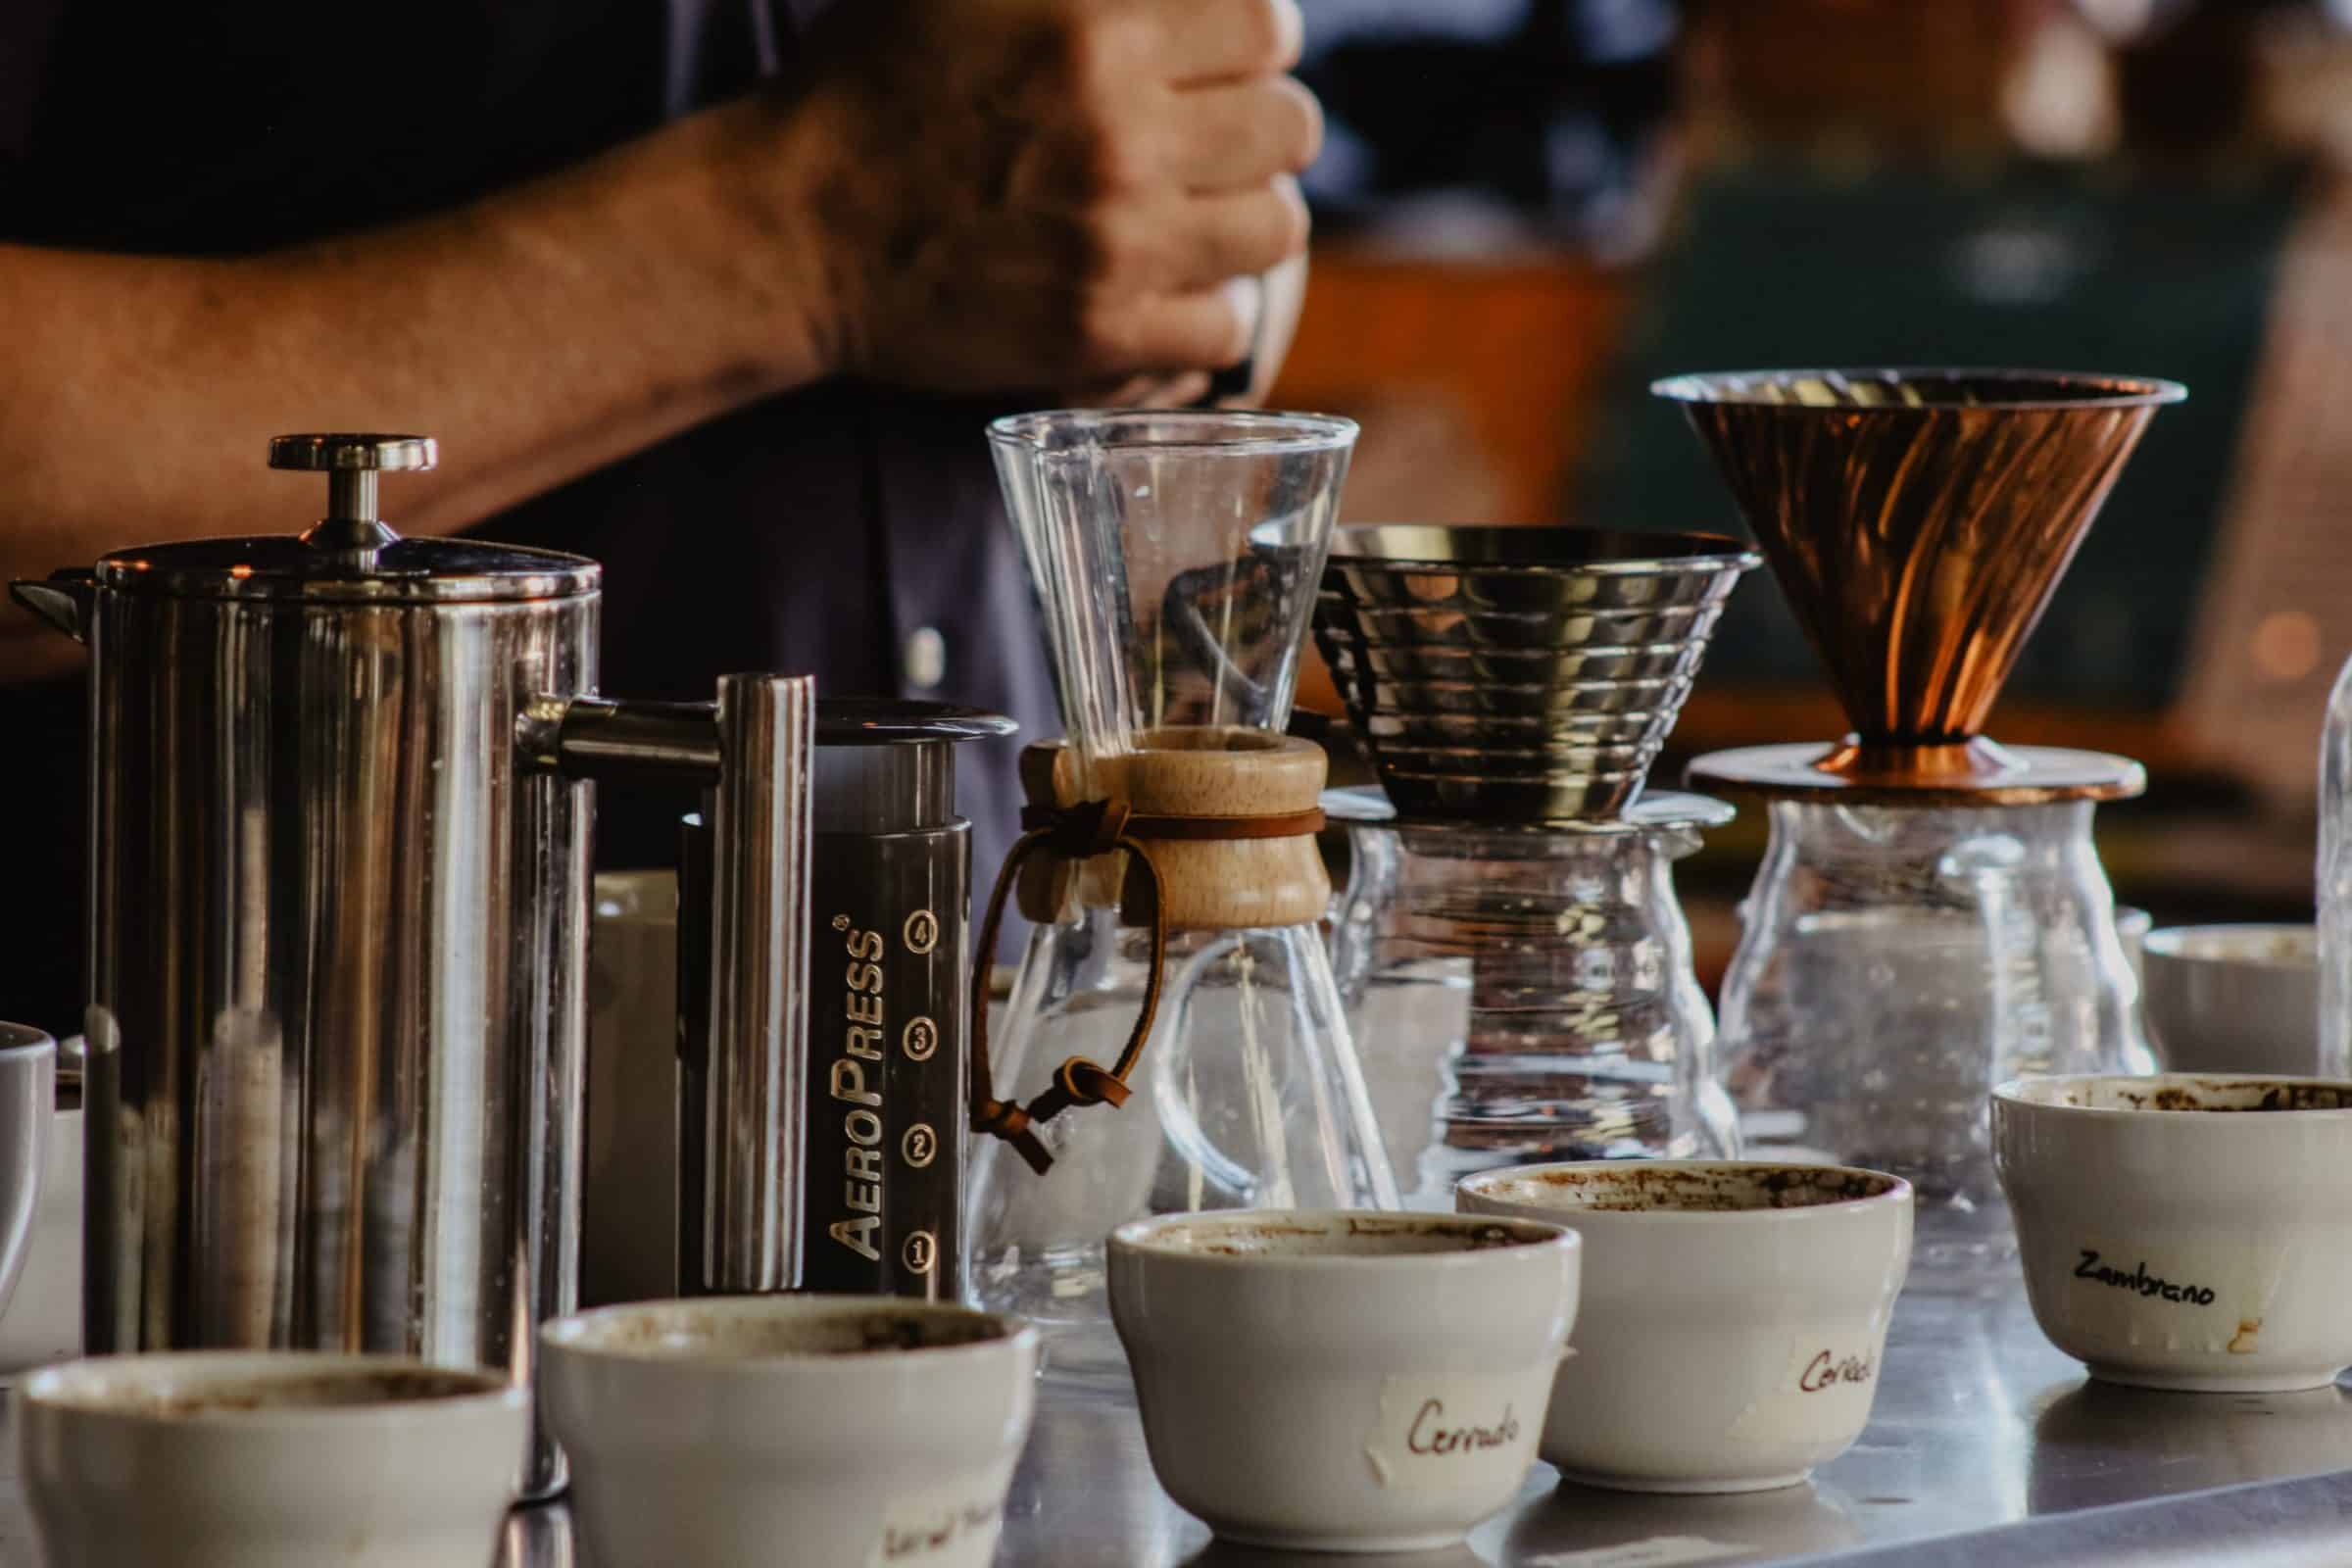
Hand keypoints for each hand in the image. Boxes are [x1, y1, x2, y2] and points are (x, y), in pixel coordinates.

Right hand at [777, 0, 1320, 394]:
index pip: (1267, 25)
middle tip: (1211, 147)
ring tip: (1196, 221)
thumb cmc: (867, 91)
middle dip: (1258, 132)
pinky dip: (1207, 313)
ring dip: (1243, 223)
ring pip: (1277, 228)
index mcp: (1095, 27)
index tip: (1222, 66)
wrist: (793, 230)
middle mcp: (1121, 131)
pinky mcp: (1102, 333)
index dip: (1253, 45)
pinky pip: (1229, 326)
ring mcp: (1118, 241)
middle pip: (1290, 126)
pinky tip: (1168, 294)